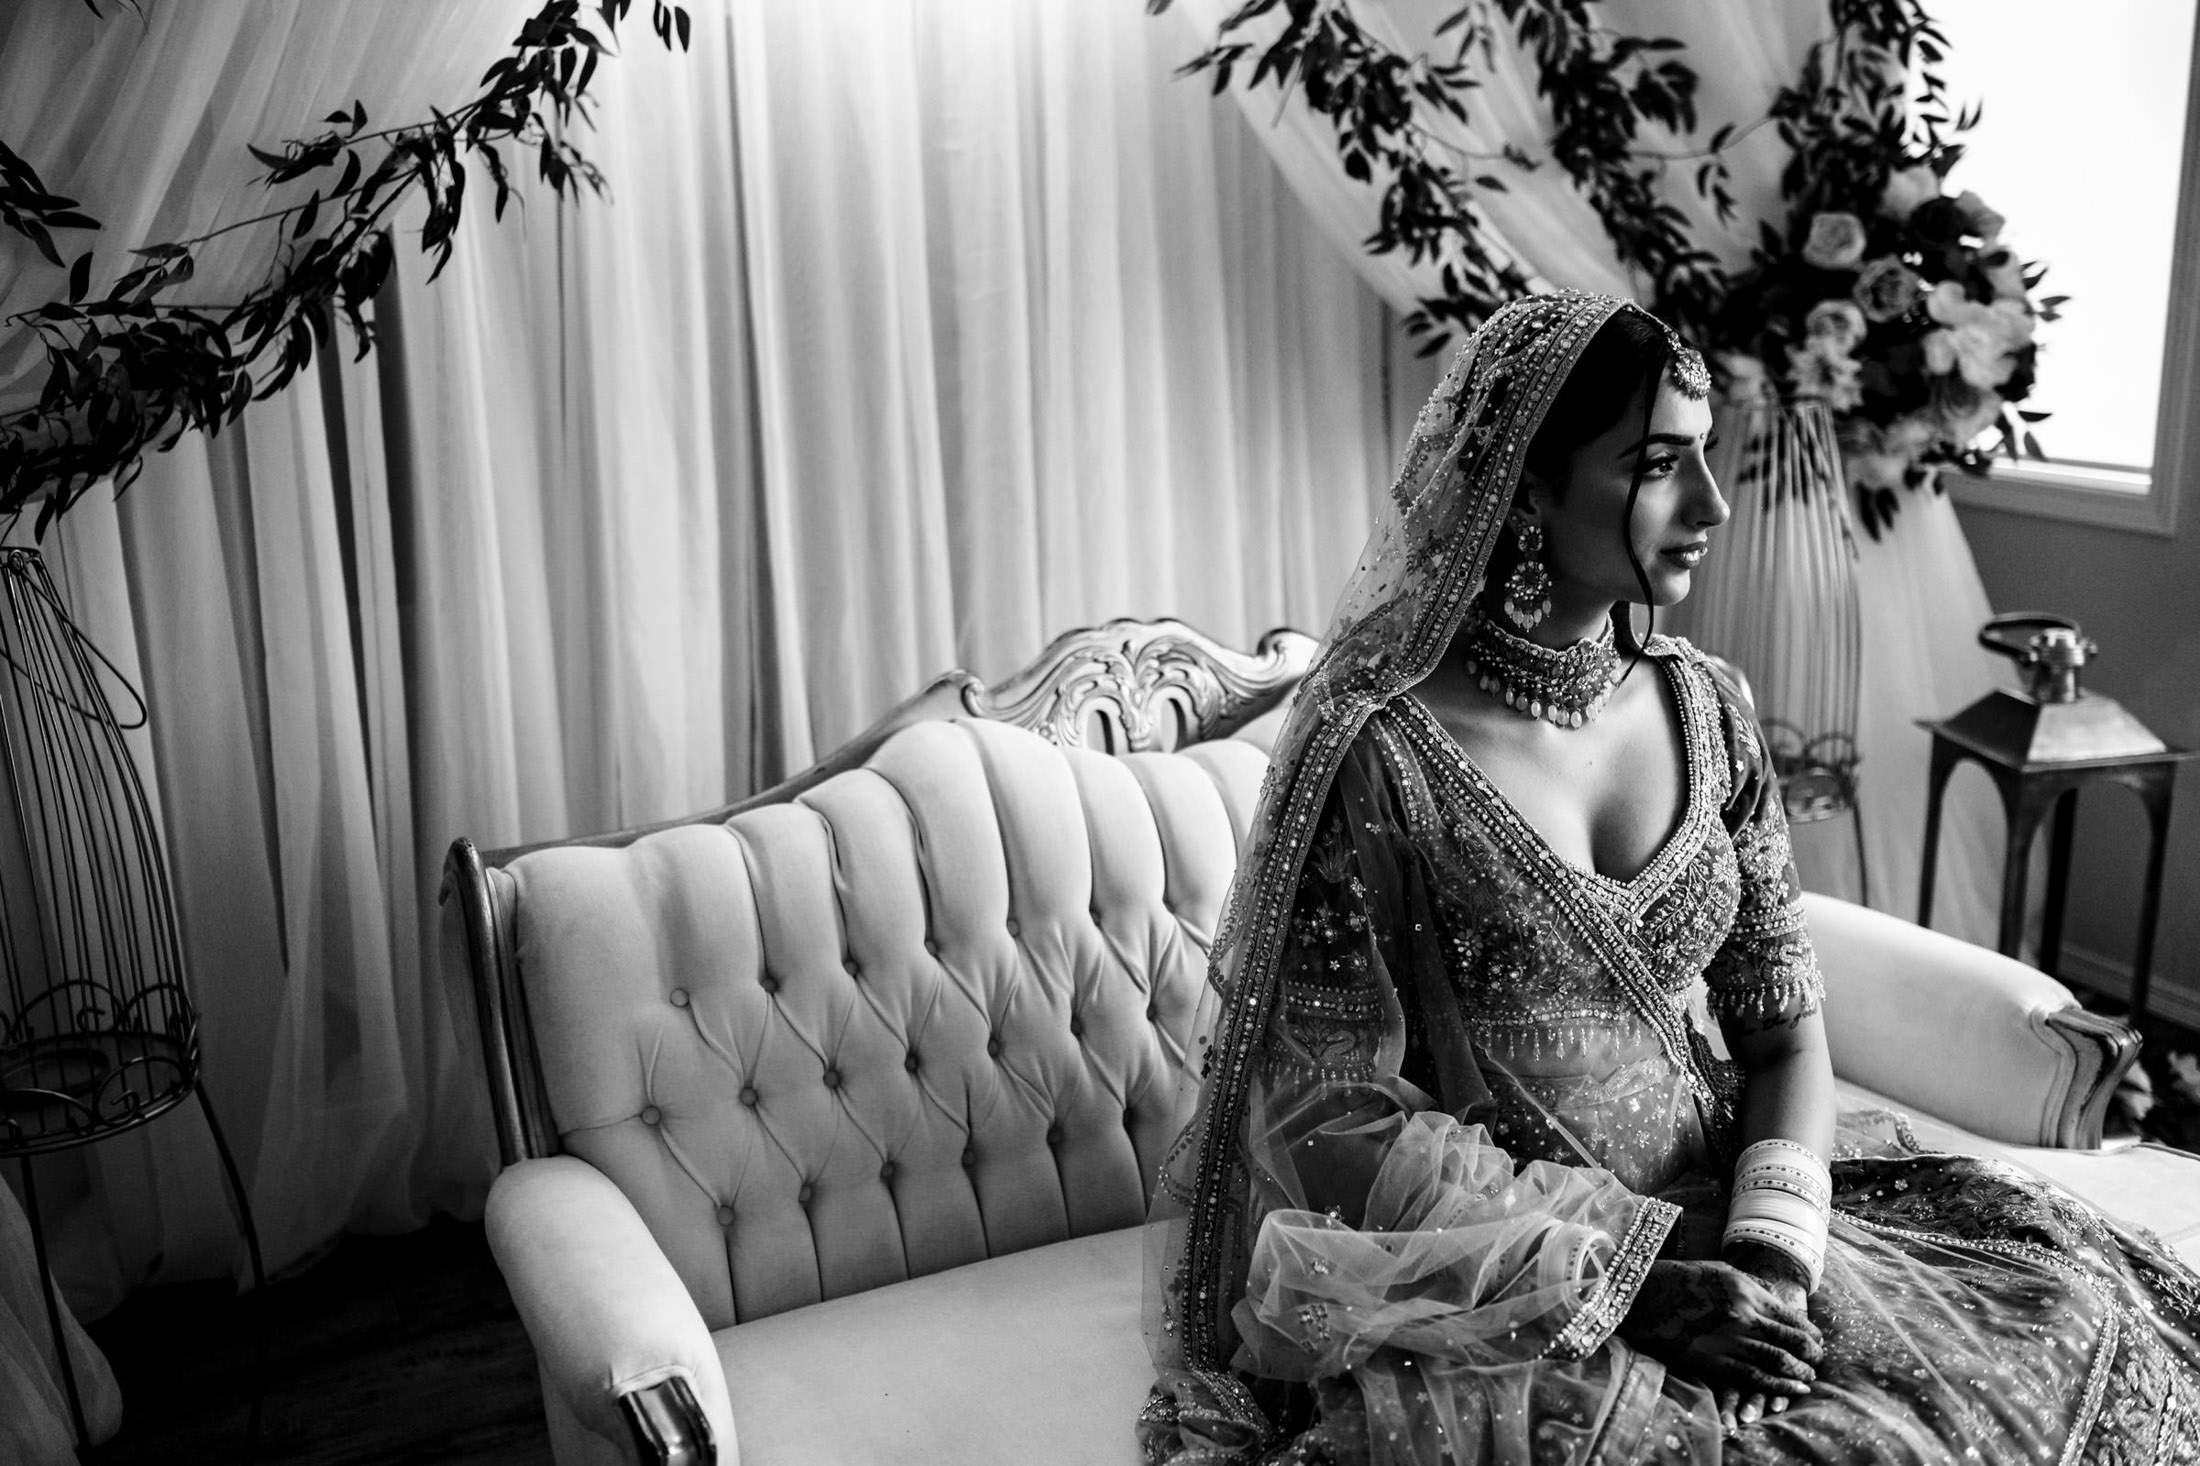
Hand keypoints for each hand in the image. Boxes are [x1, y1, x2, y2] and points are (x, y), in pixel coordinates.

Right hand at [1619, 1260, 1820, 1429]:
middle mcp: (1744, 1317)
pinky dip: (1779, 1387)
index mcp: (1747, 1292)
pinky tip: (1793, 1390)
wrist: (1642, 1297)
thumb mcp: (1721, 1270)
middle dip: (1812, 1356)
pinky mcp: (1714, 1362)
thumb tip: (1774, 1295)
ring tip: (1808, 1378)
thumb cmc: (1681, 1279)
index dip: (1812, 1334)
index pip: (1794, 1318)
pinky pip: (1754, 1378)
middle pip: (1794, 1343)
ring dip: (1800, 1374)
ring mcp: (1729, 1341)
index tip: (1817, 1341)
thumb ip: (1751, 1284)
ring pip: (1779, 1363)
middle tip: (1816, 1361)